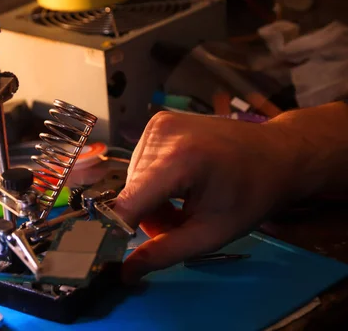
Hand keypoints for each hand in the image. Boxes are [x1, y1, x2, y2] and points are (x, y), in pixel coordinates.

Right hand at [114, 111, 304, 282]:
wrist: (276, 154)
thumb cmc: (251, 196)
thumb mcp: (211, 233)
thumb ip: (164, 253)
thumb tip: (124, 273)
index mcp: (179, 161)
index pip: (127, 204)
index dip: (120, 231)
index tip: (121, 254)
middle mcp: (161, 135)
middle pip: (130, 192)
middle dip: (148, 216)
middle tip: (181, 223)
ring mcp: (158, 124)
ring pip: (133, 180)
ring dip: (151, 199)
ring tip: (184, 202)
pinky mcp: (158, 121)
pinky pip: (140, 163)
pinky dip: (154, 180)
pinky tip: (181, 181)